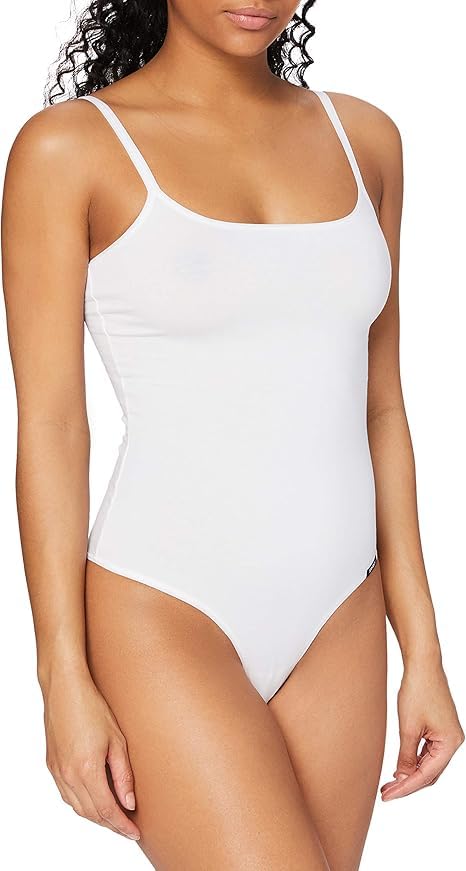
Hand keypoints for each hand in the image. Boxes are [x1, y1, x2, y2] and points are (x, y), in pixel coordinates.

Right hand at [42, 669, 140, 839]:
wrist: (64, 689)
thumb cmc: (92, 707)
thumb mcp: (117, 739)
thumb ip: (123, 774)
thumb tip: (129, 803)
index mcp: (87, 769)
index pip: (106, 810)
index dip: (122, 825)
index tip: (135, 832)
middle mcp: (69, 775)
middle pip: (91, 813)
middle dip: (111, 824)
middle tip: (128, 827)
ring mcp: (57, 771)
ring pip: (77, 807)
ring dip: (96, 817)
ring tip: (115, 817)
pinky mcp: (52, 765)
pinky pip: (66, 795)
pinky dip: (81, 804)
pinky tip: (93, 800)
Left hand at [381, 657, 463, 800]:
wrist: (422, 664)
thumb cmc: (417, 691)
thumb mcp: (408, 728)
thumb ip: (406, 756)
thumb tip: (402, 777)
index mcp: (450, 743)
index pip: (426, 775)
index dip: (406, 788)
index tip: (388, 796)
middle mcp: (453, 742)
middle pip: (430, 773)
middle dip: (408, 784)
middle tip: (386, 793)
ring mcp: (447, 735)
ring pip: (429, 764)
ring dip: (410, 774)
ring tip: (389, 783)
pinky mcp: (440, 728)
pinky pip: (428, 752)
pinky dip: (414, 761)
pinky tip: (400, 767)